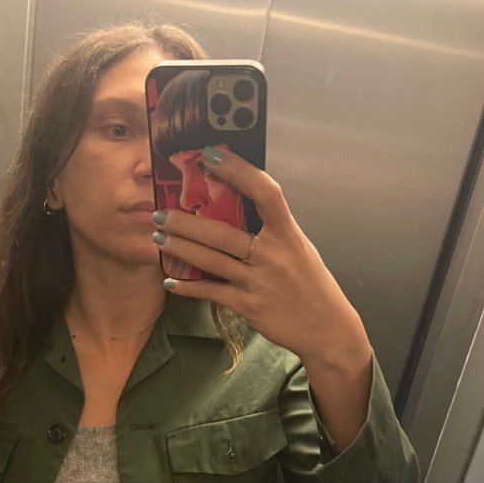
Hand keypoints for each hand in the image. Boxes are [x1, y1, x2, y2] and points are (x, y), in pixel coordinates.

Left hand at [151, 147, 369, 365]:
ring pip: (211, 260)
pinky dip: (189, 287)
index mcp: (288, 234)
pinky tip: (171, 281)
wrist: (325, 327)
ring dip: (180, 248)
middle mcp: (272, 255)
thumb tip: (242, 206)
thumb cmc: (310, 284)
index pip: (265, 193)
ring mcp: (258, 281)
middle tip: (160, 212)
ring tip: (158, 238)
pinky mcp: (248, 306)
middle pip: (222, 233)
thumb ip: (273, 231)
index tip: (211, 155)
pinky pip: (212, 292)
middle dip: (186, 222)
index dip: (239, 171)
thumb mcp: (299, 249)